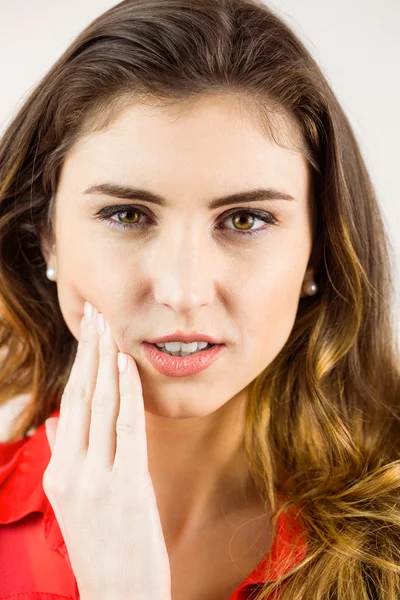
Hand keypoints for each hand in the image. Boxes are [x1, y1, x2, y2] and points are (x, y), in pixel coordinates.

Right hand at [42, 301, 170, 599]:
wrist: (118, 596)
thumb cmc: (102, 547)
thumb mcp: (73, 502)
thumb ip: (65, 459)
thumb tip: (56, 424)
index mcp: (59, 471)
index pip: (69, 404)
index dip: (79, 364)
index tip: (87, 333)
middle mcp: (71, 469)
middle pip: (80, 396)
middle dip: (88, 351)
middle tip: (94, 314)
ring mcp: (97, 477)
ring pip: (100, 405)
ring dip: (105, 361)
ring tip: (108, 326)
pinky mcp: (127, 485)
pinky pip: (126, 428)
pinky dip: (127, 392)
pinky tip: (127, 364)